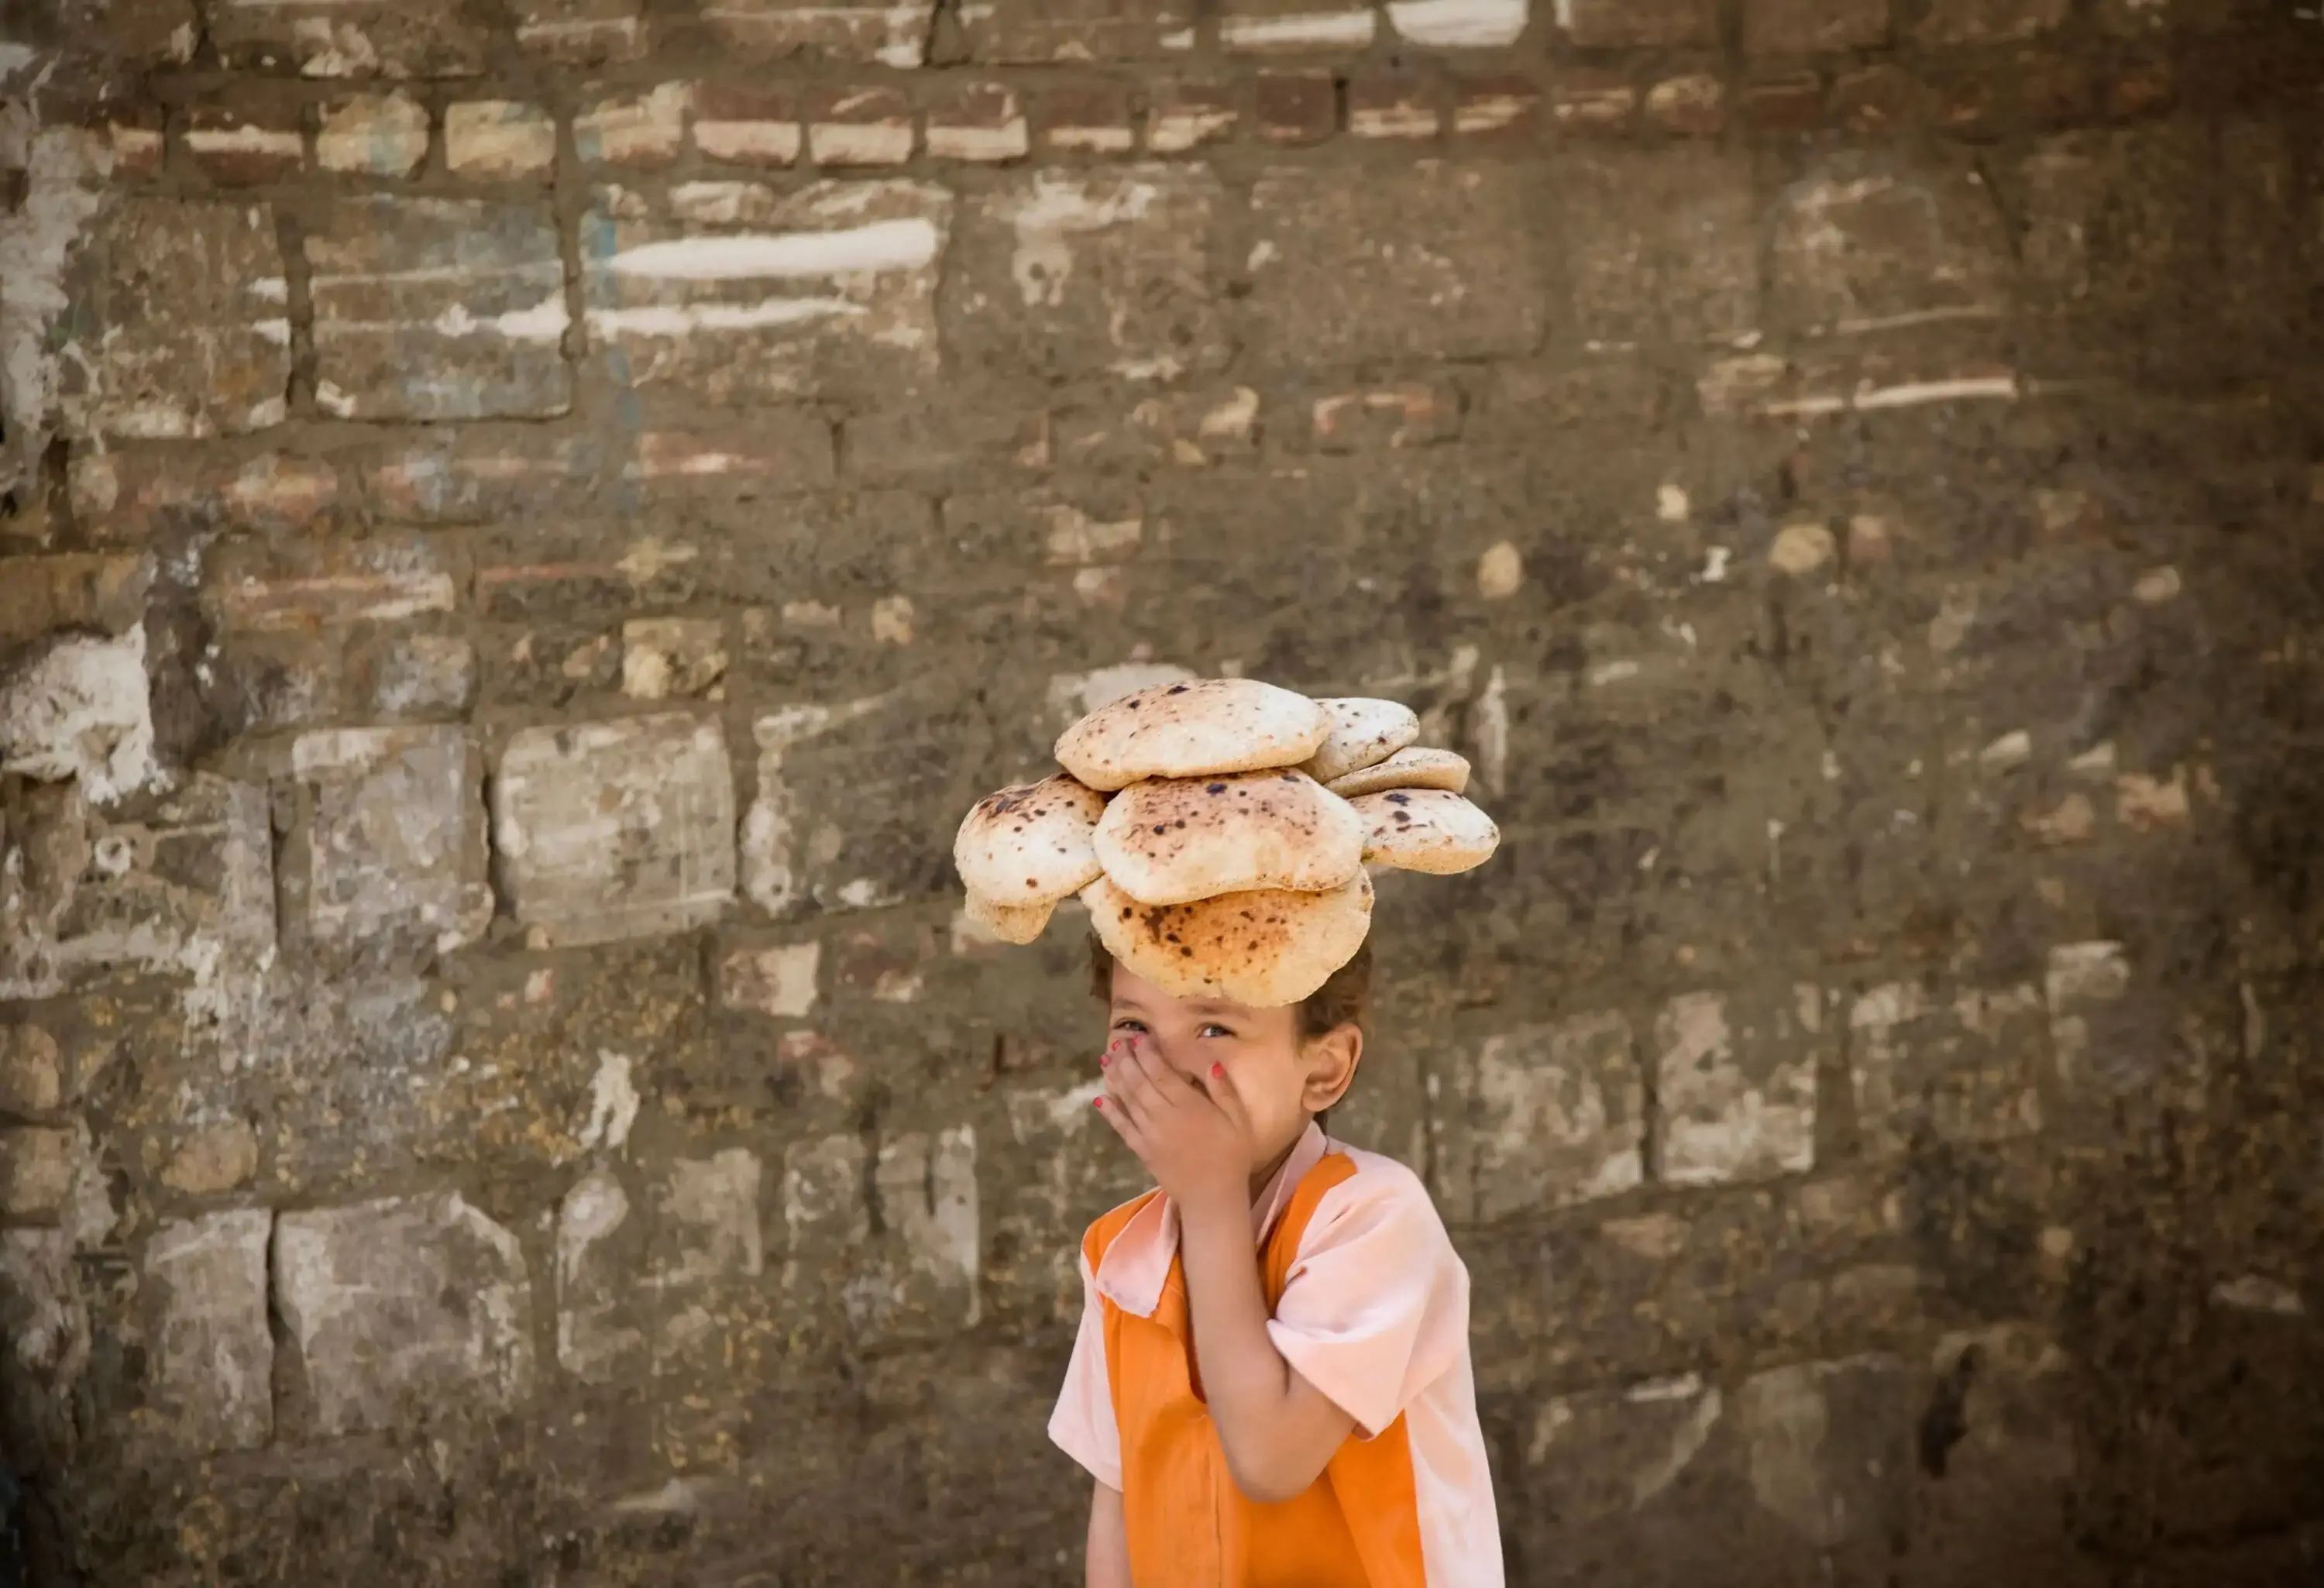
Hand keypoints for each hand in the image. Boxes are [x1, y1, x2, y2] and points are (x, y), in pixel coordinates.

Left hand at [1096, 1034, 1251, 1215]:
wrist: (1213, 1197)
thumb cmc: (1231, 1155)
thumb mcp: (1238, 1120)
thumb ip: (1222, 1089)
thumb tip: (1209, 1061)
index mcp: (1189, 1106)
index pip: (1161, 1073)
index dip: (1147, 1053)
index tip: (1138, 1037)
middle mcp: (1164, 1117)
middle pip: (1139, 1083)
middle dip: (1126, 1060)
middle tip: (1117, 1042)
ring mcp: (1149, 1135)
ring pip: (1127, 1101)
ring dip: (1114, 1078)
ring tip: (1105, 1060)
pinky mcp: (1142, 1151)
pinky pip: (1122, 1127)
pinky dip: (1111, 1112)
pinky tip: (1100, 1098)